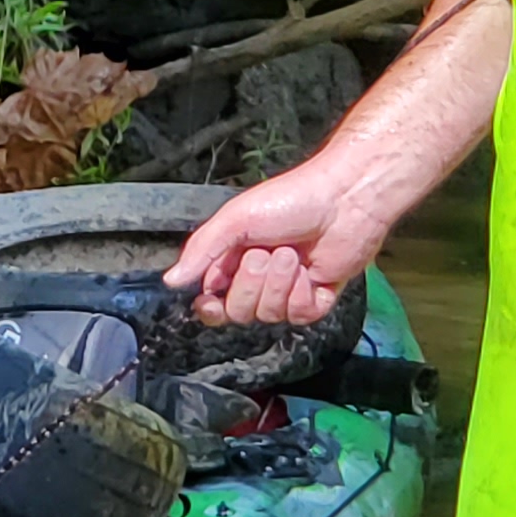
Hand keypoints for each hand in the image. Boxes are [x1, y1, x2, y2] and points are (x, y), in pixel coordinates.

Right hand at [159, 155, 395, 325]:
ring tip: (292, 254)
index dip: (210, 306)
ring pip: (268, 315)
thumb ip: (202, 250)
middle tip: (265, 254)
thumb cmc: (291, 199)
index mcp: (233, 260)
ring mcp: (287, 291)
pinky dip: (302, 294)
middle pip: (237, 312)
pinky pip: (299, 316)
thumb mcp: (236, 218)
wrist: (344, 200)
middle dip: (250, 284)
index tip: (211, 298)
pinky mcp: (316, 299)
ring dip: (279, 284)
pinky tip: (311, 271)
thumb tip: (171, 280)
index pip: (211, 301)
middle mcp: (258, 280)